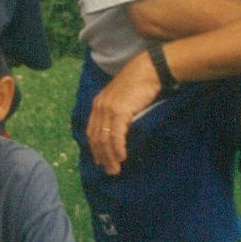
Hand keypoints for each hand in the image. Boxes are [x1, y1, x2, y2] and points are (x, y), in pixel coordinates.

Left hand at [86, 51, 163, 176]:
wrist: (148, 70)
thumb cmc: (139, 84)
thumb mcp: (122, 99)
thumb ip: (117, 112)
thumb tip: (119, 130)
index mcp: (98, 104)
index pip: (92, 131)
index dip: (95, 148)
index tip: (100, 161)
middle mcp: (99, 107)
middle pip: (96, 138)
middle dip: (101, 156)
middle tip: (109, 171)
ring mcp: (108, 109)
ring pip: (105, 139)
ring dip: (110, 156)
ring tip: (115, 169)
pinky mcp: (120, 111)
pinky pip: (116, 135)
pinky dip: (117, 148)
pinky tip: (122, 157)